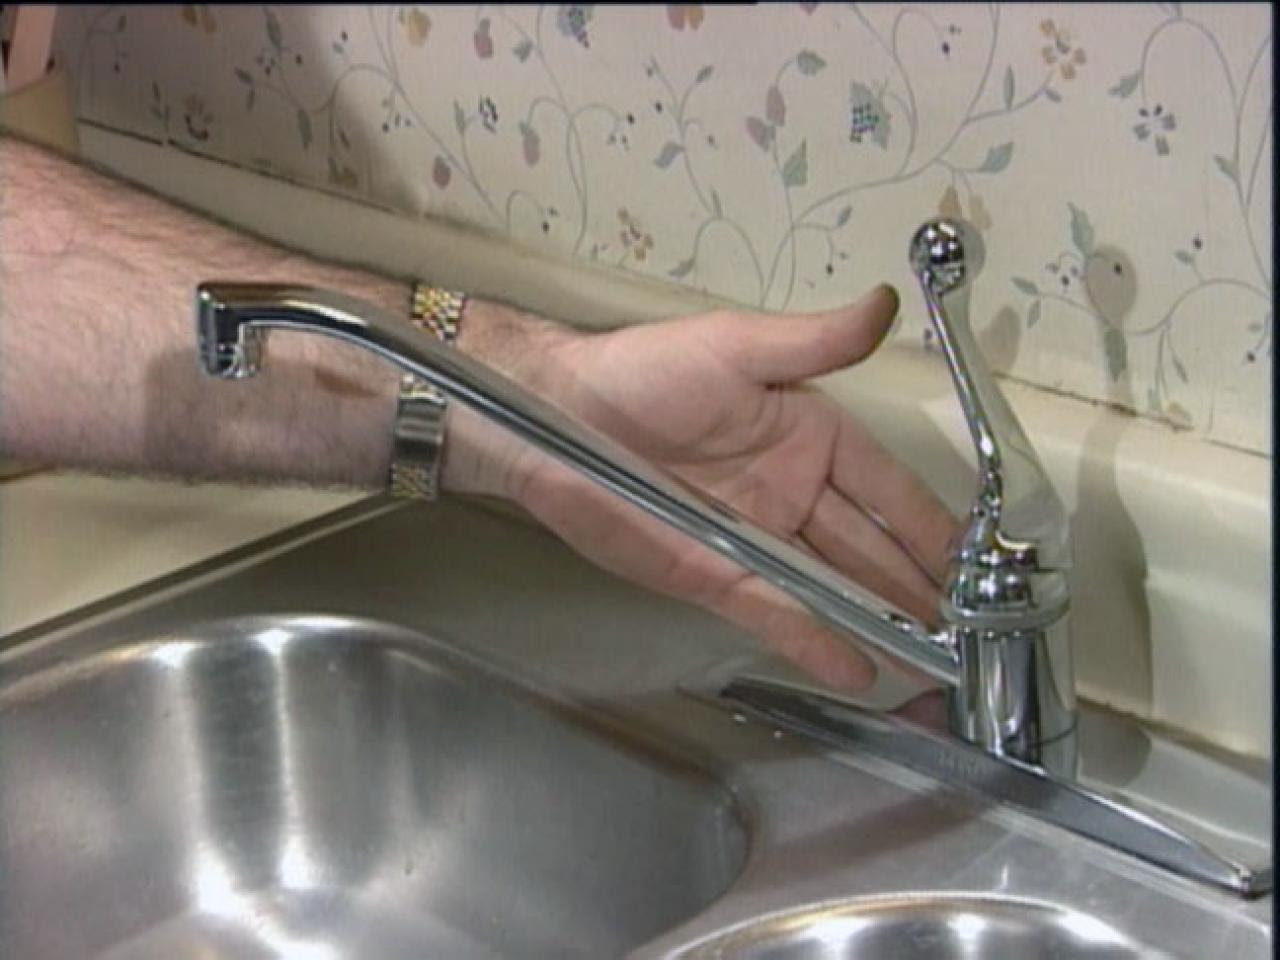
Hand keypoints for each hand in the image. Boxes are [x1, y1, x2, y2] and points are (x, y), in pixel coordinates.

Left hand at [454, 285, 959, 692]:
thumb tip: (887, 306)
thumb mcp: (737, 346)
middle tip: (967, 632)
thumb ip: (815, 342)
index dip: (931, 525)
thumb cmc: (645, 372)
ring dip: (878, 622)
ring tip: (930, 664)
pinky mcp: (713, 575)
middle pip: (869, 547)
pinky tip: (857, 668)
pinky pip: (774, 610)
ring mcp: (755, 539)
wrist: (554, 415)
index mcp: (810, 437)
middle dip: (916, 588)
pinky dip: (814, 639)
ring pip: (831, 587)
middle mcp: (793, 493)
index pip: (888, 488)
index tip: (977, 562)